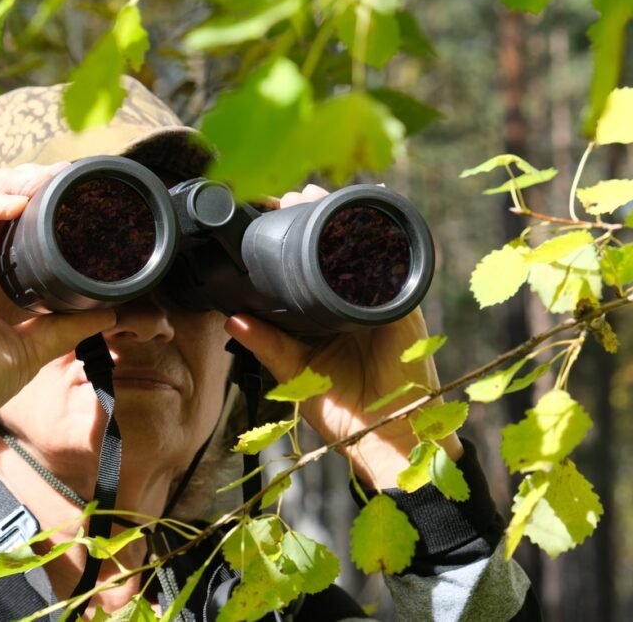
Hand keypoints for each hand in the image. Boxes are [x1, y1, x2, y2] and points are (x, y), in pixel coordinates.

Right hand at [0, 164, 115, 424]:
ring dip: (9, 182)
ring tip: (44, 182)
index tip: (74, 191)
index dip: (37, 200)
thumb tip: (109, 313)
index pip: (7, 220)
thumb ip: (68, 325)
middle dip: (26, 181)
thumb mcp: (34, 346)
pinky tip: (17, 204)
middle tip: (62, 175)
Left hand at [225, 185, 461, 488]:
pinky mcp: (401, 304)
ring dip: (341, 217)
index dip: (292, 237)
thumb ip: (267, 344)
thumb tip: (232, 317)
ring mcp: (377, 299)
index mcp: (324, 312)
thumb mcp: (295, 373)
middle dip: (315, 215)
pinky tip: (361, 215)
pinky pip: (391, 265)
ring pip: (360, 247)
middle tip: (294, 196)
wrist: (388, 437)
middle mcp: (351, 300)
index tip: (270, 213)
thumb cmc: (344, 411)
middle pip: (335, 247)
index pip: (308, 264)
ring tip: (316, 195)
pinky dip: (379, 239)